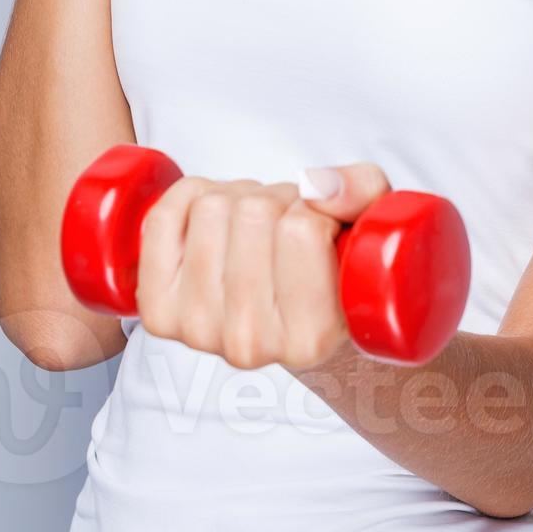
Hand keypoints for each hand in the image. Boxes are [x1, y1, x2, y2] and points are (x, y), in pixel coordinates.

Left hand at [134, 163, 392, 369]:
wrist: (285, 319)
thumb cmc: (334, 270)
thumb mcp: (373, 225)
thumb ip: (363, 193)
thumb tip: (315, 187)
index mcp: (310, 339)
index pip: (302, 229)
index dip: (315, 207)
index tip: (323, 226)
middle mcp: (250, 344)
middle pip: (253, 214)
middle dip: (277, 200)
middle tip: (288, 224)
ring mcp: (197, 331)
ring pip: (211, 208)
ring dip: (238, 197)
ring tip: (257, 226)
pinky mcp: (158, 311)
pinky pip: (161, 220)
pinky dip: (187, 196)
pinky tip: (211, 214)